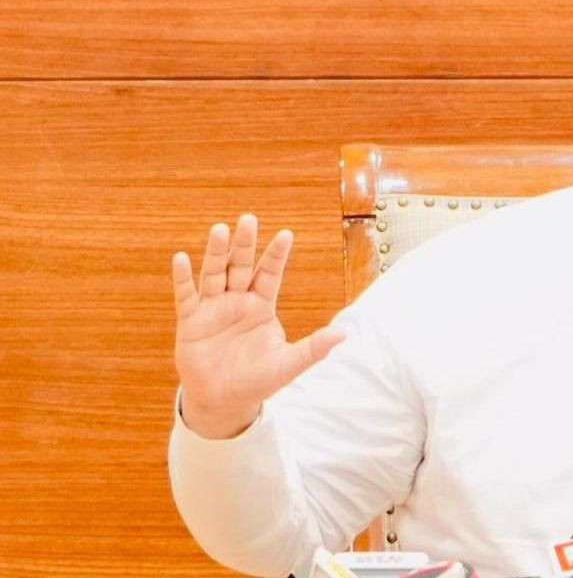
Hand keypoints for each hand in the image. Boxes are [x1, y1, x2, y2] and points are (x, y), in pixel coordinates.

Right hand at [172, 214, 344, 437]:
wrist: (225, 400)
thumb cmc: (259, 379)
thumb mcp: (289, 364)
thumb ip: (314, 348)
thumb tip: (345, 334)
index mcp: (261, 305)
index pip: (270, 273)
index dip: (276, 255)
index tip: (286, 234)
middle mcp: (237, 300)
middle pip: (241, 266)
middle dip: (245, 244)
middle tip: (248, 219)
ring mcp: (213, 308)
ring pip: (215, 274)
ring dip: (216, 253)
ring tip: (220, 230)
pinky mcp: (191, 322)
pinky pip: (186, 296)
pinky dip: (183, 278)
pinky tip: (181, 259)